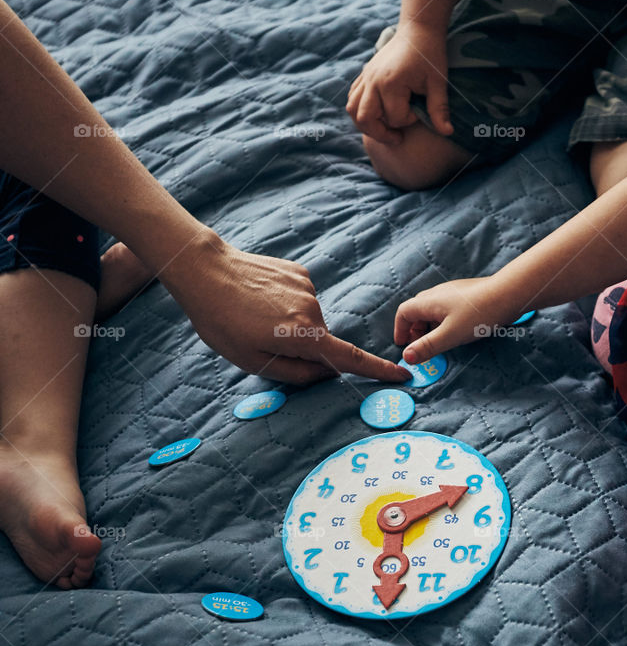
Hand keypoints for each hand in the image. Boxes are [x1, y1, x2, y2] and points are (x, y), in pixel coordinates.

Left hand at [162, 234, 411, 386]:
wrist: (205, 270)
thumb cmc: (221, 322)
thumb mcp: (252, 361)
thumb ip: (295, 373)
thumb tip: (327, 373)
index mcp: (302, 336)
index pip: (349, 359)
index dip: (378, 370)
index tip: (402, 374)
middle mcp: (312, 310)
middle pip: (320, 341)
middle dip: (300, 347)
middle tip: (260, 340)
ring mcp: (307, 288)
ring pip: (309, 320)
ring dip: (289, 324)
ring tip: (254, 315)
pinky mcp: (300, 272)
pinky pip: (301, 299)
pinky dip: (286, 304)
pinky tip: (260, 297)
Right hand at [346, 22, 453, 145]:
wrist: (418, 31)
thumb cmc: (430, 55)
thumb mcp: (438, 83)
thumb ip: (439, 109)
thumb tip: (448, 132)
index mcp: (391, 83)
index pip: (395, 118)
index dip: (409, 120)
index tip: (419, 108)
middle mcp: (373, 81)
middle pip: (365, 119)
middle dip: (381, 133)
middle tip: (398, 137)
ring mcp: (366, 77)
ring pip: (353, 110)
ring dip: (366, 124)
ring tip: (384, 128)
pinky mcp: (364, 75)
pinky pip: (353, 98)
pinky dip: (360, 110)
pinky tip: (377, 113)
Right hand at [394, 275, 520, 364]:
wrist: (508, 294)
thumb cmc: (479, 314)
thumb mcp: (450, 335)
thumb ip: (428, 346)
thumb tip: (406, 356)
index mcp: (429, 301)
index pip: (404, 312)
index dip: (400, 329)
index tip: (402, 344)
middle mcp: (437, 293)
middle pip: (417, 310)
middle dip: (414, 329)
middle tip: (420, 347)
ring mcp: (452, 292)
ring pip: (432, 309)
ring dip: (429, 326)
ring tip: (438, 342)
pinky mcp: (465, 295)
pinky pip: (446, 308)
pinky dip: (442, 321)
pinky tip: (455, 331)